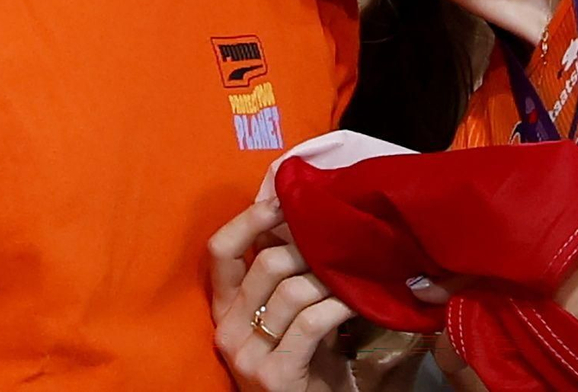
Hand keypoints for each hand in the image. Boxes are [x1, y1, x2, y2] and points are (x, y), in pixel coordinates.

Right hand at [210, 198, 357, 391]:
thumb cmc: (307, 361)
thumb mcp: (288, 314)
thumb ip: (283, 275)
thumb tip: (296, 216)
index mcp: (224, 309)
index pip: (219, 250)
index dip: (250, 219)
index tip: (284, 202)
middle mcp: (226, 330)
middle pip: (264, 264)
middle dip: (308, 247)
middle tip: (339, 243)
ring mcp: (247, 355)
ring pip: (291, 290)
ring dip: (330, 276)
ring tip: (353, 273)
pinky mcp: (275, 374)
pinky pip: (311, 321)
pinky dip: (340, 305)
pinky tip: (358, 301)